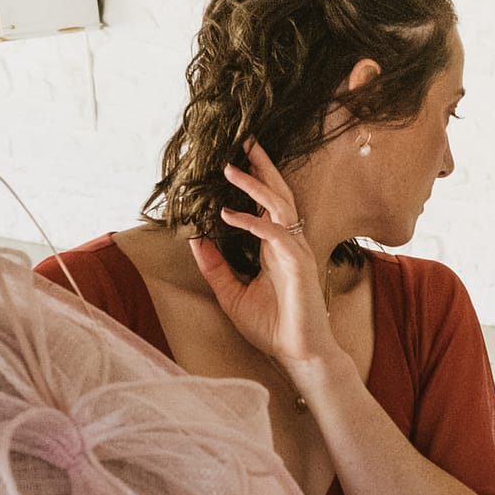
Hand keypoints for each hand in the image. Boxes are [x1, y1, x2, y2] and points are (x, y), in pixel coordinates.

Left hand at [194, 138, 340, 368]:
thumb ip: (215, 268)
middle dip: (263, 167)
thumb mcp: (232, 295)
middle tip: (246, 140)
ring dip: (255, 185)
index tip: (237, 160)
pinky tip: (228, 215)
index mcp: (275, 248)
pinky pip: (274, 234)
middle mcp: (288, 244)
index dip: (255, 180)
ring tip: (231, 169)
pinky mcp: (298, 265)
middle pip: (278, 195)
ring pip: (279, 206)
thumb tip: (194, 241)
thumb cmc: (274, 328)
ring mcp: (296, 252)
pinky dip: (252, 221)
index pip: (267, 205)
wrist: (299, 354)